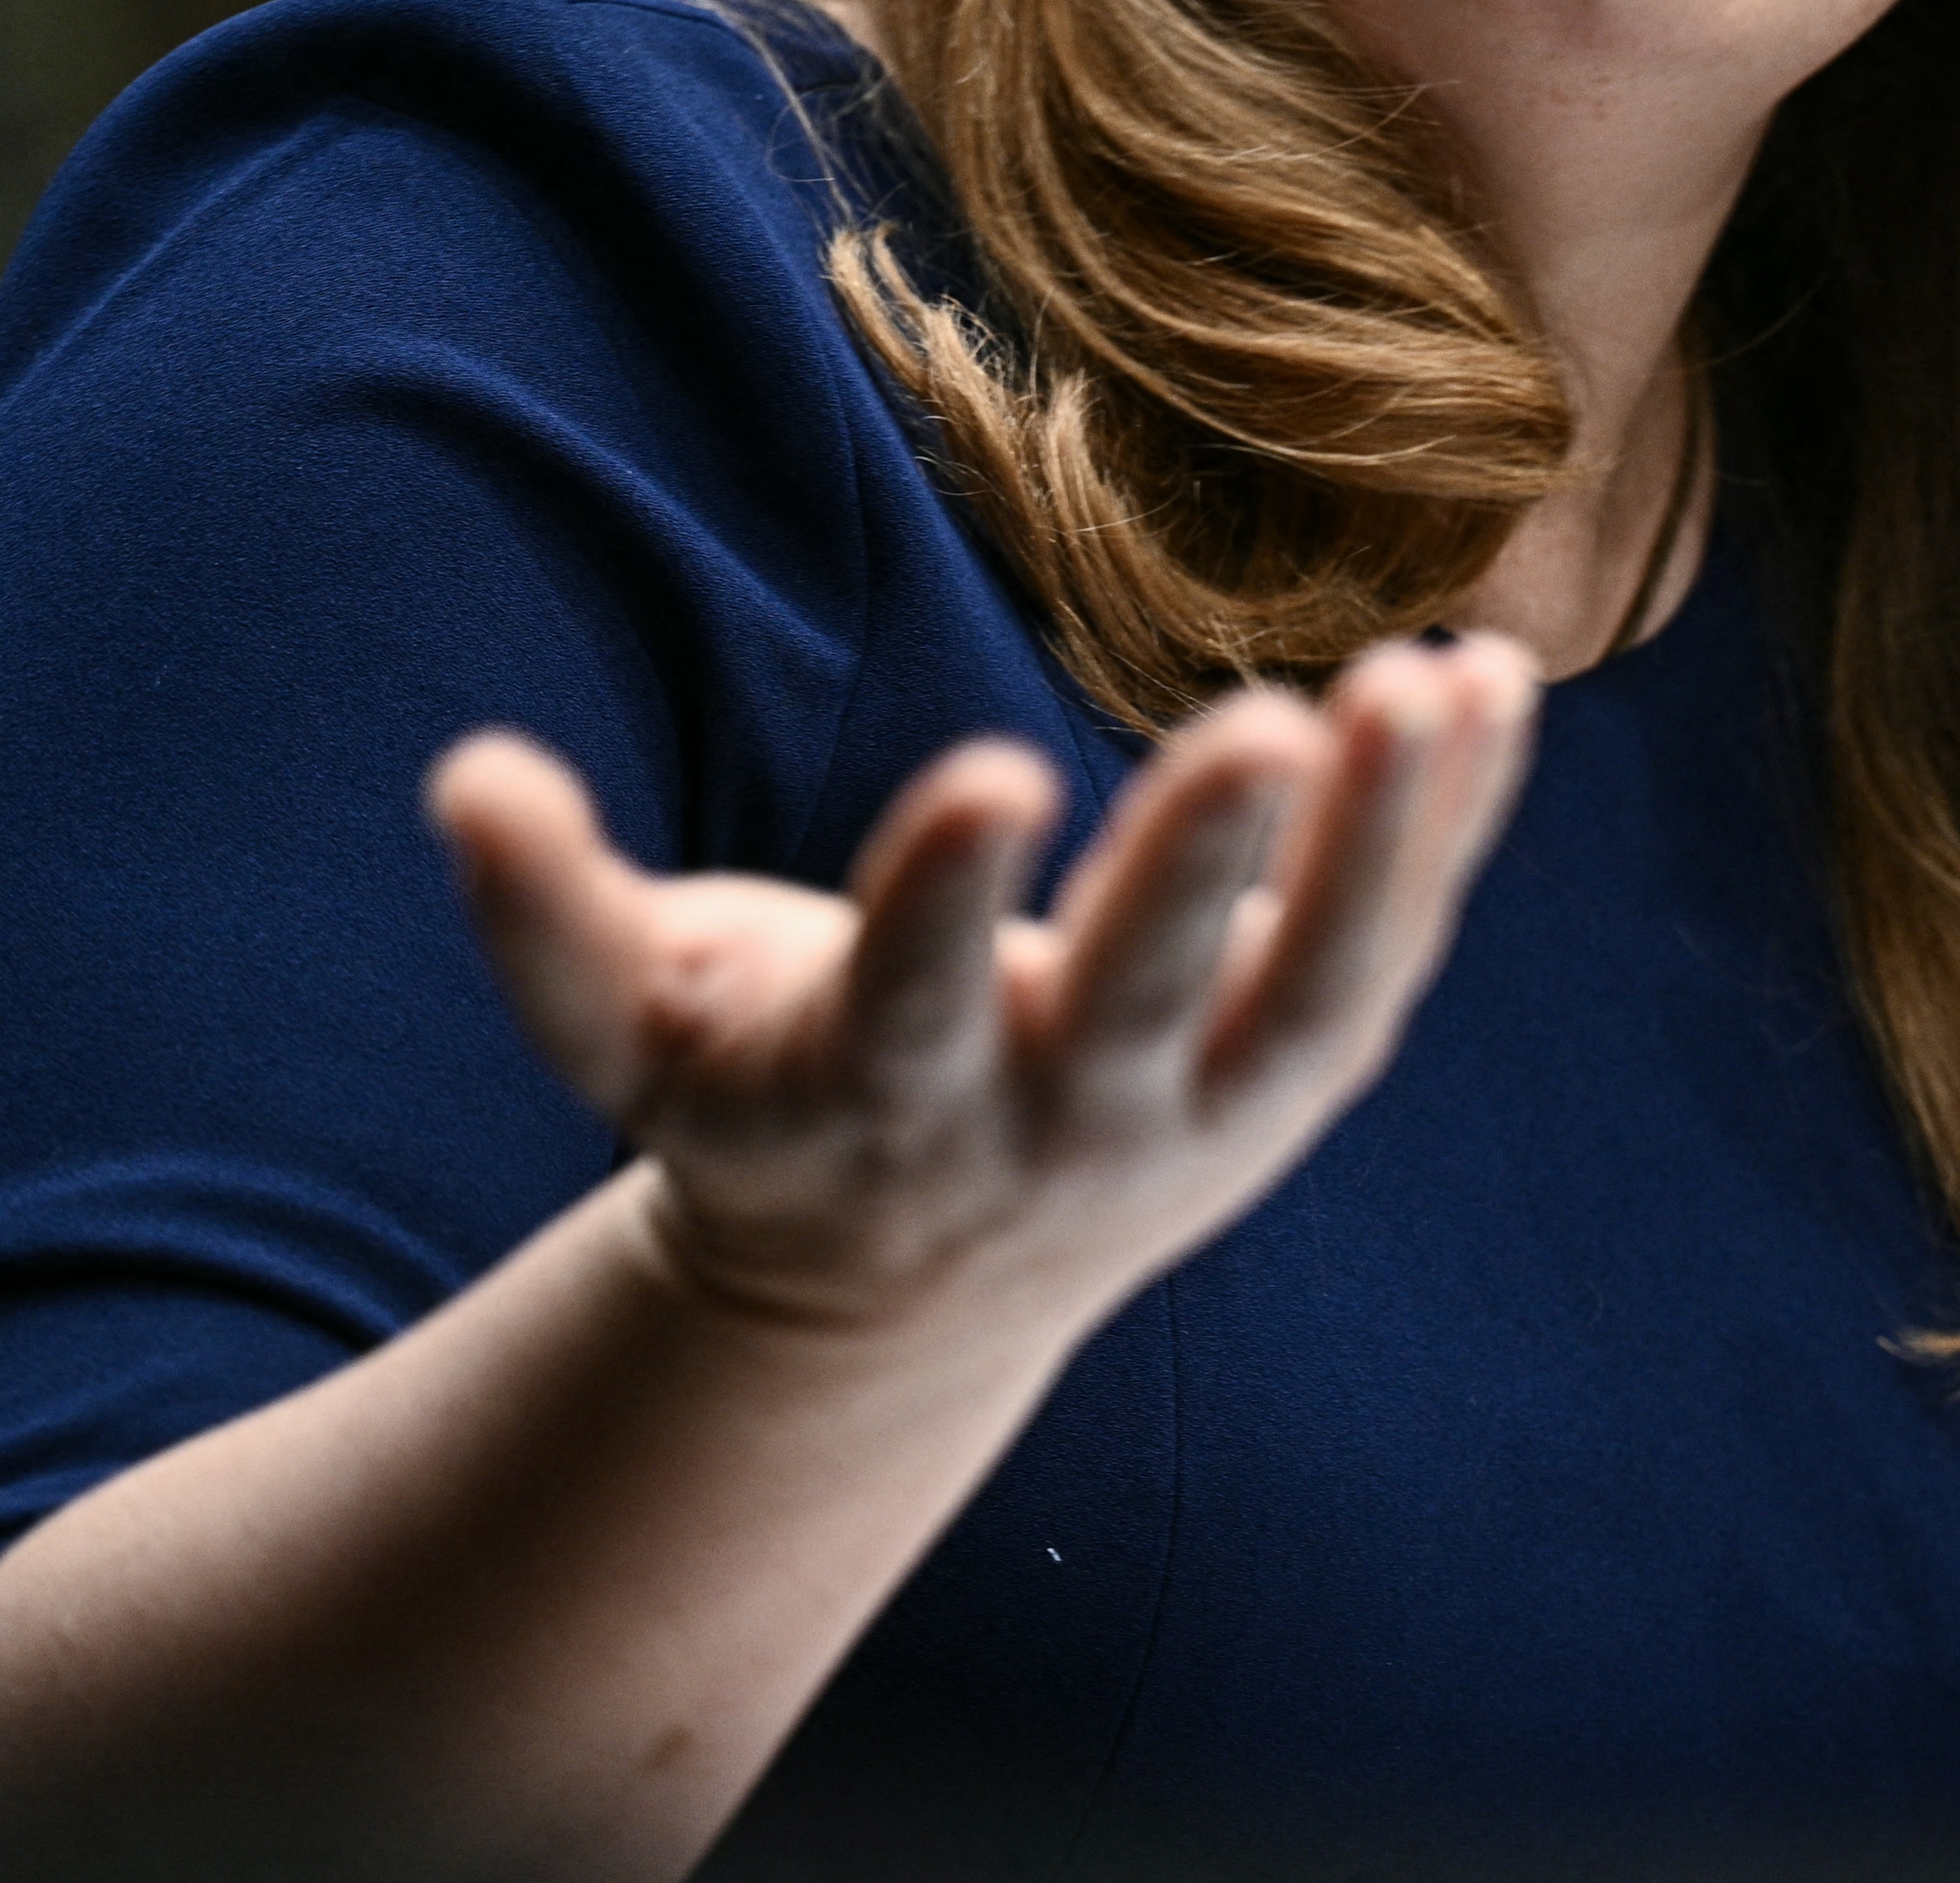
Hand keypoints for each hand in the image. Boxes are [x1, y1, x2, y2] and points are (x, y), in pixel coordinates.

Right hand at [429, 638, 1537, 1347]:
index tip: (992, 768)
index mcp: (880, 1096)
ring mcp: (1201, 1109)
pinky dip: (1454, 824)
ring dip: (1386, 845)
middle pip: (1143, 1003)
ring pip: (1315, 995)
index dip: (943, 893)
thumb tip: (464, 777)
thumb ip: (545, 921)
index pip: (914, 1001)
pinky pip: (1399, 943)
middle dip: (1202, 864)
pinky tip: (1495, 675)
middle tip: (1274, 714)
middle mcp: (1055, 1118)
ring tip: (1430, 682)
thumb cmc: (759, 1100)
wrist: (902, 1284)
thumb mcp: (627, 1035)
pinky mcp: (1298, 1072)